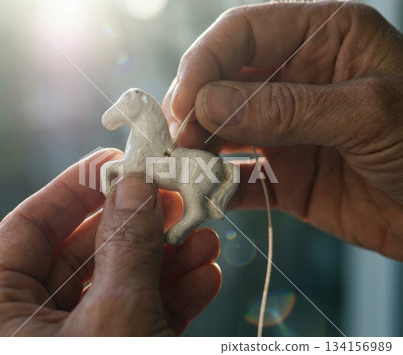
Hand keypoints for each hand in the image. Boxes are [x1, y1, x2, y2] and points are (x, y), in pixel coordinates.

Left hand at [0, 149, 220, 335]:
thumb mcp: (115, 314)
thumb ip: (126, 244)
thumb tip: (137, 181)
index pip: (28, 229)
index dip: (74, 189)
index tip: (116, 161)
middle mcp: (32, 325)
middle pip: (87, 252)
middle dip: (139, 225)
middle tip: (176, 198)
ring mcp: (77, 340)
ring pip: (121, 284)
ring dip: (168, 261)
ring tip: (204, 238)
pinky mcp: (117, 350)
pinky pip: (141, 316)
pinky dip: (174, 297)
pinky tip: (204, 277)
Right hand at [163, 2, 402, 259]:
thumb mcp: (370, 114)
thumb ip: (288, 107)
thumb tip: (207, 102)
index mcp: (323, 37)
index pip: (243, 32)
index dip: (205, 61)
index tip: (184, 101)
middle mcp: (296, 78)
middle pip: (222, 80)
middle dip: (194, 108)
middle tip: (180, 139)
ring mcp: (285, 129)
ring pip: (222, 129)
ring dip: (198, 147)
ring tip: (184, 168)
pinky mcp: (282, 174)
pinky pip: (238, 176)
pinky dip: (217, 186)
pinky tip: (206, 196)